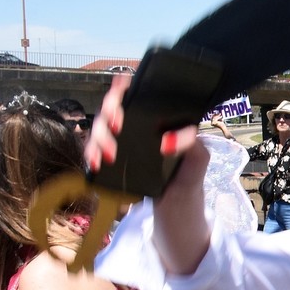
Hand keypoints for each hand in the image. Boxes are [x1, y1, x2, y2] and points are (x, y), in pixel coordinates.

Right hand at [86, 74, 207, 191]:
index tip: (121, 85)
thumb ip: (191, 144)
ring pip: (99, 127)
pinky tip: (96, 162)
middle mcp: (137, 126)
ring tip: (111, 153)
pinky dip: (91, 154)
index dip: (125, 87)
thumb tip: (167, 140)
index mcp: (158, 119)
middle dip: (109, 111)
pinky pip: (93, 150)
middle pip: (113, 108)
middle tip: (116, 124)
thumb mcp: (198, 157)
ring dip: (99, 136)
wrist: (177, 203)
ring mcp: (122, 142)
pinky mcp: (111, 158)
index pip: (138, 95)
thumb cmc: (188, 174)